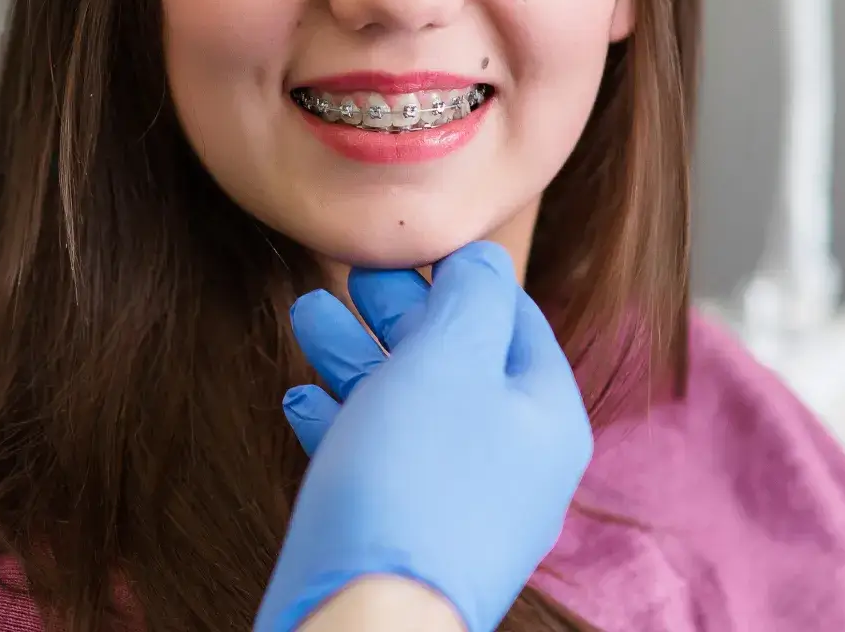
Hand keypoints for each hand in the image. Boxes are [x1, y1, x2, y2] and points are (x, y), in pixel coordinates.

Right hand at [256, 242, 592, 631]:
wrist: (367, 621)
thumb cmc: (414, 480)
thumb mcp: (450, 358)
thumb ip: (473, 297)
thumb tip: (483, 260)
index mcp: (544, 417)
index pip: (514, 319)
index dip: (458, 276)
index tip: (404, 249)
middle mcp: (513, 465)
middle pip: (456, 362)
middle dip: (396, 314)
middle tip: (348, 277)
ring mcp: (460, 508)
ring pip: (409, 410)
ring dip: (356, 357)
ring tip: (304, 316)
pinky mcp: (405, 539)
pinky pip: (378, 465)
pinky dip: (341, 423)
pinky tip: (299, 400)